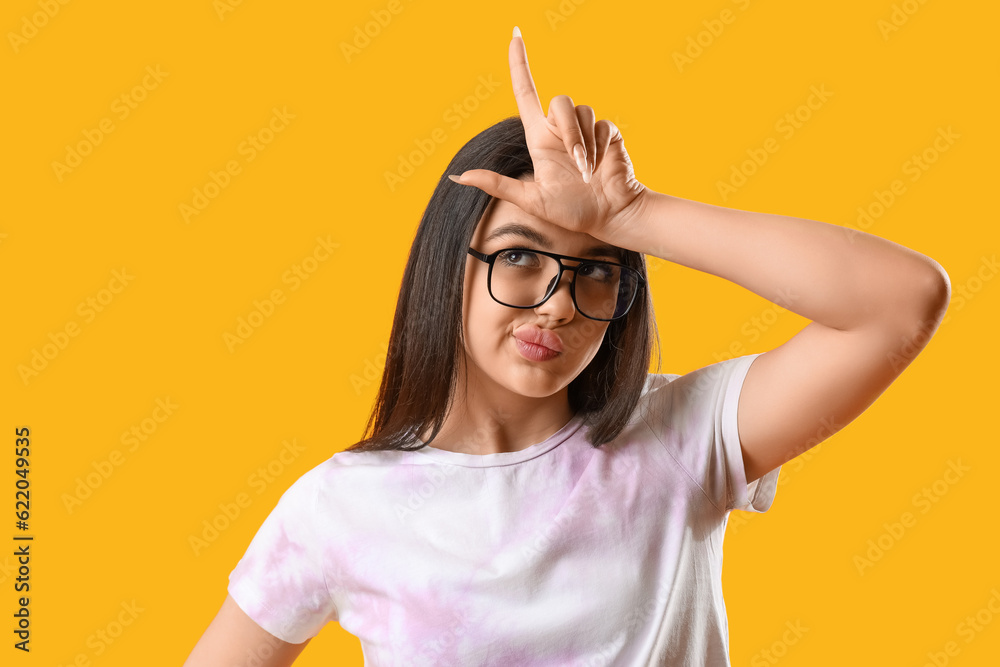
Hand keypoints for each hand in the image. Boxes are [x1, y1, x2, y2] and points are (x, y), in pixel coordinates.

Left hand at [448, 27, 646, 243]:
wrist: (609, 216)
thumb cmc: (571, 212)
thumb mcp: (530, 200)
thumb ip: (496, 185)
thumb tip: (457, 177)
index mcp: (539, 139)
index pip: (526, 93)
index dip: (520, 64)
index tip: (515, 35)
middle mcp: (560, 130)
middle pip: (559, 101)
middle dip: (569, 133)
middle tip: (576, 165)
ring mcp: (584, 130)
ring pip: (581, 111)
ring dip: (583, 145)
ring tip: (587, 172)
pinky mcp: (606, 132)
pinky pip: (600, 124)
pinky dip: (599, 147)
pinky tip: (601, 165)